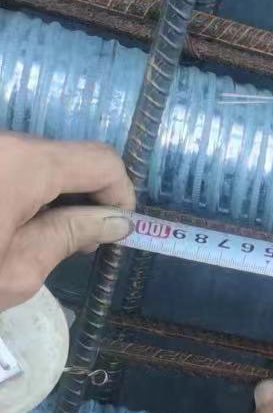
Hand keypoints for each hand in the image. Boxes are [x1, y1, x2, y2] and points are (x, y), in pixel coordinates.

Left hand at [0, 132, 133, 310]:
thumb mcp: (17, 269)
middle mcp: (6, 143)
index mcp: (24, 164)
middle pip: (69, 159)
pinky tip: (10, 225)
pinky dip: (23, 190)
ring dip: (52, 195)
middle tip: (78, 243)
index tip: (114, 234)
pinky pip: (11, 164)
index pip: (102, 162)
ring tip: (39, 237)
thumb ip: (71, 235)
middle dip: (85, 197)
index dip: (120, 196)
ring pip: (38, 161)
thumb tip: (115, 221)